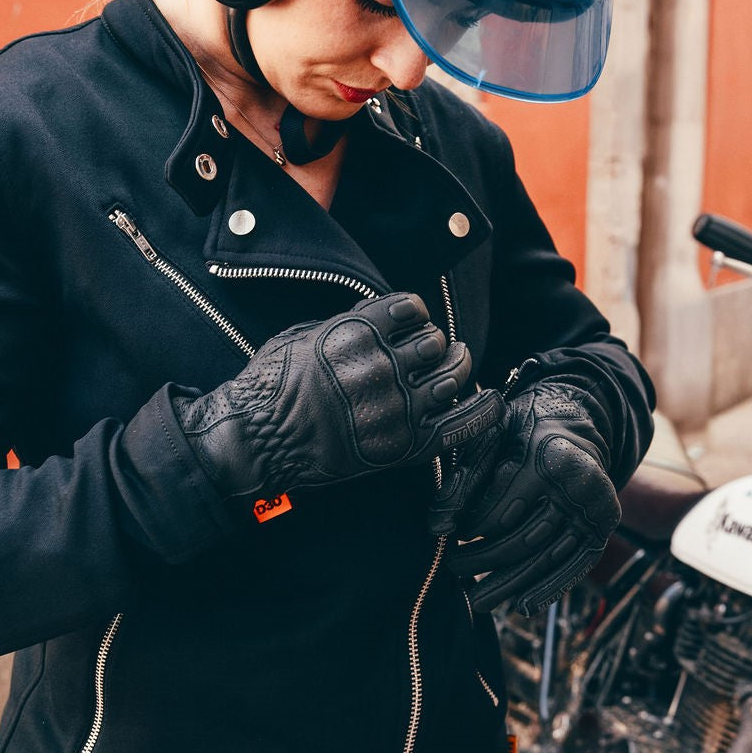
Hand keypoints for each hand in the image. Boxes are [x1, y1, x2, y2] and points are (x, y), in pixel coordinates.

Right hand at [174, 292, 499, 499]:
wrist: (259, 439)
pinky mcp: (404, 444)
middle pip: (434, 342)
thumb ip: (347, 323)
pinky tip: (492, 402)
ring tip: (456, 364)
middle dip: (433, 343)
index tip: (411, 322)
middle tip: (428, 351)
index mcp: (357, 332)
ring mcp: (396, 406)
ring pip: (452, 375)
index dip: (415, 314)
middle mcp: (382, 365)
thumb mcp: (303, 333)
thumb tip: (381, 315)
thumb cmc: (272, 384)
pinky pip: (459, 424)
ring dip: (456, 367)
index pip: (412, 309)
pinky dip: (482, 411)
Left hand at [430, 378, 620, 613]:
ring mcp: (596, 509)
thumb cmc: (520, 430)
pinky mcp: (604, 527)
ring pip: (546, 559)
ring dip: (510, 585)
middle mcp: (579, 486)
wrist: (573, 422)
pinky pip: (575, 566)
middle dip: (483, 560)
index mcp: (548, 457)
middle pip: (524, 540)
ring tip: (477, 600)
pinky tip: (523, 605)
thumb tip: (437, 527)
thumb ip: (463, 478)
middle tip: (453, 568)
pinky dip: (549, 588)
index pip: (501, 511)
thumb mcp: (488, 439)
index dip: (471, 530)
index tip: (449, 535)